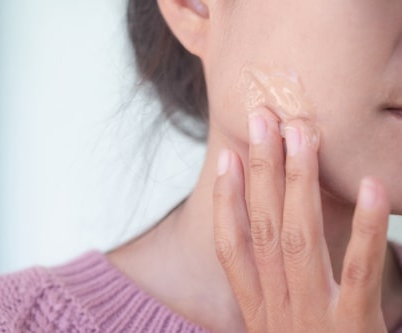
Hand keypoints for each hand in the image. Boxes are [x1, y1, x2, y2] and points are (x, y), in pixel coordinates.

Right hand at [212, 108, 389, 331]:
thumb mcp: (278, 331)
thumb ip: (271, 291)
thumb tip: (267, 241)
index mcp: (256, 309)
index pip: (231, 246)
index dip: (225, 199)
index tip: (226, 156)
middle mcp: (276, 309)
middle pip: (263, 228)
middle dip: (260, 170)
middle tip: (263, 119)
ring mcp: (312, 318)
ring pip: (299, 238)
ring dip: (298, 182)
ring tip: (302, 133)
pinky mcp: (354, 329)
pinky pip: (361, 272)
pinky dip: (365, 229)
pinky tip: (370, 186)